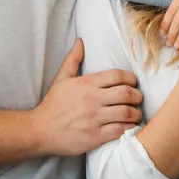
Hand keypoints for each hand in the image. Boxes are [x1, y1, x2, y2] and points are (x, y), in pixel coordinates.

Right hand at [33, 39, 143, 155]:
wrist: (40, 130)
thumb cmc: (53, 105)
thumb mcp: (61, 79)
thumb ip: (73, 60)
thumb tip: (80, 41)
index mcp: (86, 83)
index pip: (118, 75)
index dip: (131, 78)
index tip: (133, 83)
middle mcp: (92, 99)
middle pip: (126, 93)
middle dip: (137, 96)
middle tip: (138, 98)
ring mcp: (94, 119)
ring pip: (127, 113)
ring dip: (136, 113)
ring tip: (136, 114)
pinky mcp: (95, 136)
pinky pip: (120, 131)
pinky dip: (129, 128)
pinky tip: (129, 127)